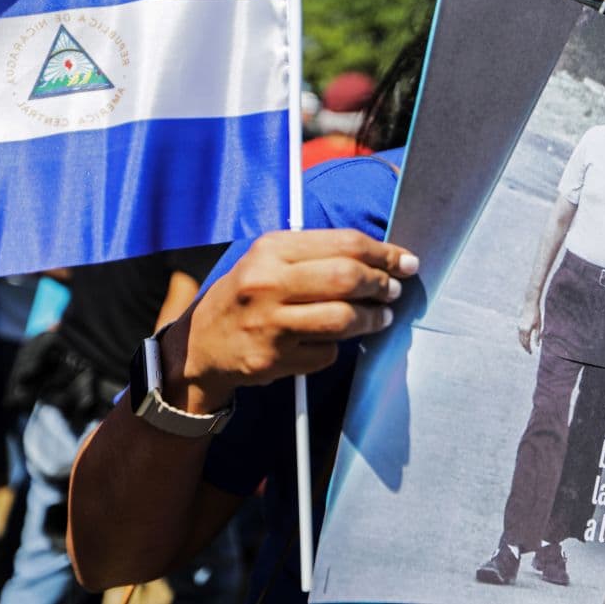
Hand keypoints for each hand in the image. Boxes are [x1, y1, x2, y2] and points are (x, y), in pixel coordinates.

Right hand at [160, 229, 417, 413]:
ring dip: (373, 319)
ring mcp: (269, 324)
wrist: (199, 347)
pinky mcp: (273, 359)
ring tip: (382, 318)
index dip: (383, 253)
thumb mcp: (269, 261)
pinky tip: (332, 341)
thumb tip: (379, 257)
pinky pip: (326, 352)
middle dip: (381, 285)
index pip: (343, 243)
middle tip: (394, 291)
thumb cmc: (246, 296)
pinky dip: (337, 347)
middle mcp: (267, 283)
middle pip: (346, 279)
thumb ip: (316, 255)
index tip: (405, 261)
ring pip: (343, 319)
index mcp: (270, 250)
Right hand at [518, 300, 541, 353]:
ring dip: (523, 343)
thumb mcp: (539, 325)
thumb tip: (537, 345)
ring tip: (527, 347)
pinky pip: (520, 334)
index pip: (526, 343)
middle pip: (522, 341)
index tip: (530, 353)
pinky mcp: (519, 323)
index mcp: (526, 330)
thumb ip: (537, 336)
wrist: (530, 303)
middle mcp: (521, 329)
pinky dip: (522, 338)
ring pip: (520, 337)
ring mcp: (519, 326)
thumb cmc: (536, 314)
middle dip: (525, 347)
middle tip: (529, 352)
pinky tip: (525, 339)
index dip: (528, 349)